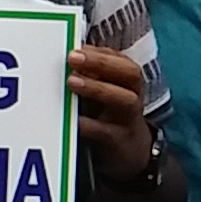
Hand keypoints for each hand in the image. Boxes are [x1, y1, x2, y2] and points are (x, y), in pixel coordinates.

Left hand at [69, 44, 160, 187]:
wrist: (132, 153)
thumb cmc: (110, 115)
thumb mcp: (104, 91)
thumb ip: (91, 74)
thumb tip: (67, 53)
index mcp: (128, 81)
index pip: (121, 60)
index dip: (100, 53)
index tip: (75, 48)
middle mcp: (133, 95)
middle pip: (130, 74)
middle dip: (102, 63)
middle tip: (73, 58)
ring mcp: (129, 119)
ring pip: (125, 100)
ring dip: (99, 89)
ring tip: (72, 82)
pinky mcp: (119, 141)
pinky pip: (106, 132)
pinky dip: (89, 124)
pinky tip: (73, 118)